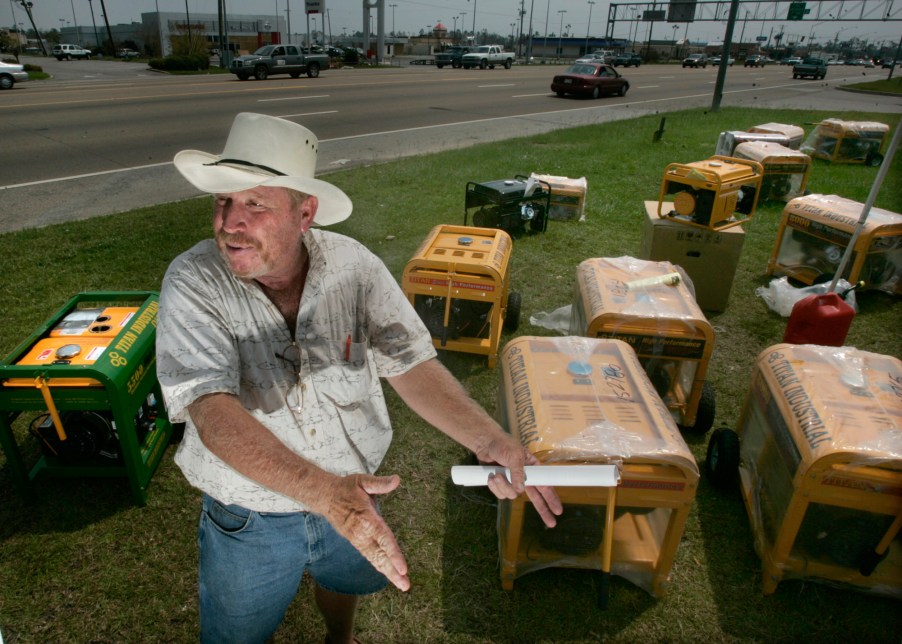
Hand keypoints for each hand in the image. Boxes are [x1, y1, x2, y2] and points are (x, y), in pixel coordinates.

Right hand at [320, 473, 409, 590]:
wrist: (325, 497)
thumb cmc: (347, 488)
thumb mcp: (363, 481)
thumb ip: (380, 483)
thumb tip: (397, 479)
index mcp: (366, 519)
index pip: (383, 539)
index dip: (394, 554)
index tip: (403, 568)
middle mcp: (362, 533)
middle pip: (380, 556)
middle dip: (393, 571)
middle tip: (406, 585)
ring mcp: (358, 540)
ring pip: (375, 559)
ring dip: (388, 572)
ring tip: (402, 584)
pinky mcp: (356, 542)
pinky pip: (370, 557)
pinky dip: (379, 567)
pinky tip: (389, 574)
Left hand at [475, 435, 562, 527]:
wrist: (485, 443)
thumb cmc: (503, 444)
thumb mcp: (514, 455)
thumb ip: (518, 473)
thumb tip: (520, 489)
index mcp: (533, 468)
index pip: (545, 485)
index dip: (551, 498)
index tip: (558, 510)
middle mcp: (524, 477)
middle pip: (535, 497)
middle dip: (542, 509)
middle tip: (551, 523)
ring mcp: (512, 482)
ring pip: (512, 495)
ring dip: (503, 486)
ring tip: (496, 474)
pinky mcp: (500, 485)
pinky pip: (500, 494)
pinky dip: (494, 487)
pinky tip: (491, 477)